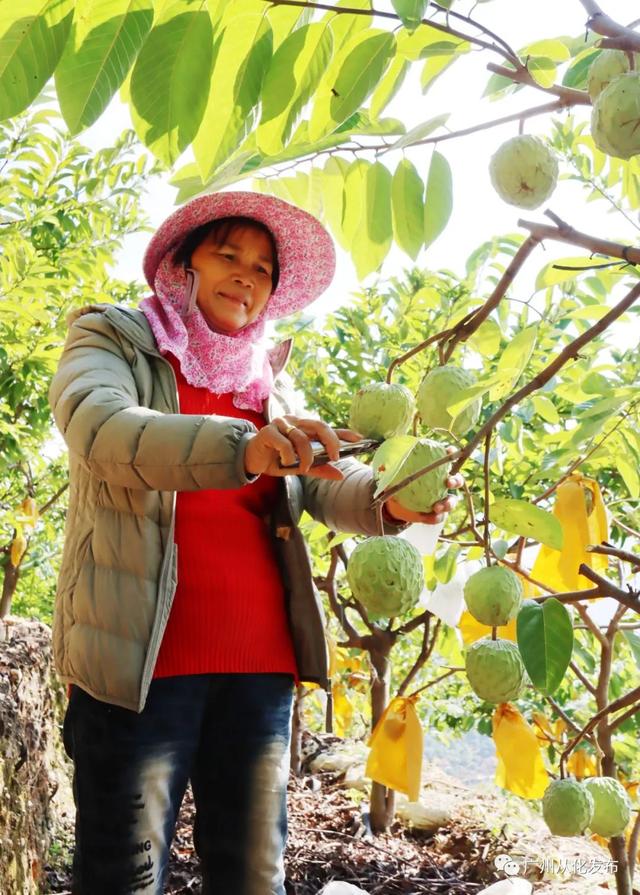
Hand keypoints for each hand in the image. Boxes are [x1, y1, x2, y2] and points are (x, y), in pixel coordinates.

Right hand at [244, 415, 363, 480]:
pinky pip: (284, 442)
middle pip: (319, 425)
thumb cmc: (277, 460)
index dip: (344, 433)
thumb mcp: (300, 466)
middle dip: (331, 441)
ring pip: (302, 437)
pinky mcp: (268, 431)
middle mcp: (295, 422)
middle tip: (335, 457)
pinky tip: (285, 461)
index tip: (360, 439)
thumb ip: (319, 469)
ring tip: (304, 468)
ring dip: (306, 455)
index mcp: (305, 428)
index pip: (328, 428)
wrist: (251, 460)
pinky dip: (288, 455)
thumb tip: (340, 475)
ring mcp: (281, 425)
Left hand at [383, 446, 464, 523]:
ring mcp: (442, 499)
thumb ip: (393, 467)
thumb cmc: (398, 481)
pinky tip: (429, 517)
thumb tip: (383, 464)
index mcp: (436, 469)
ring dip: (448, 503)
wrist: (394, 504)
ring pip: (452, 501)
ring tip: (438, 506)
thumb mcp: (394, 473)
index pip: (447, 458)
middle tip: (448, 482)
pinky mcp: (436, 514)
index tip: (450, 451)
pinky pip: (438, 517)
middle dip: (456, 481)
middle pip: (457, 480)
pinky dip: (434, 517)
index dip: (451, 453)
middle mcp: (443, 484)